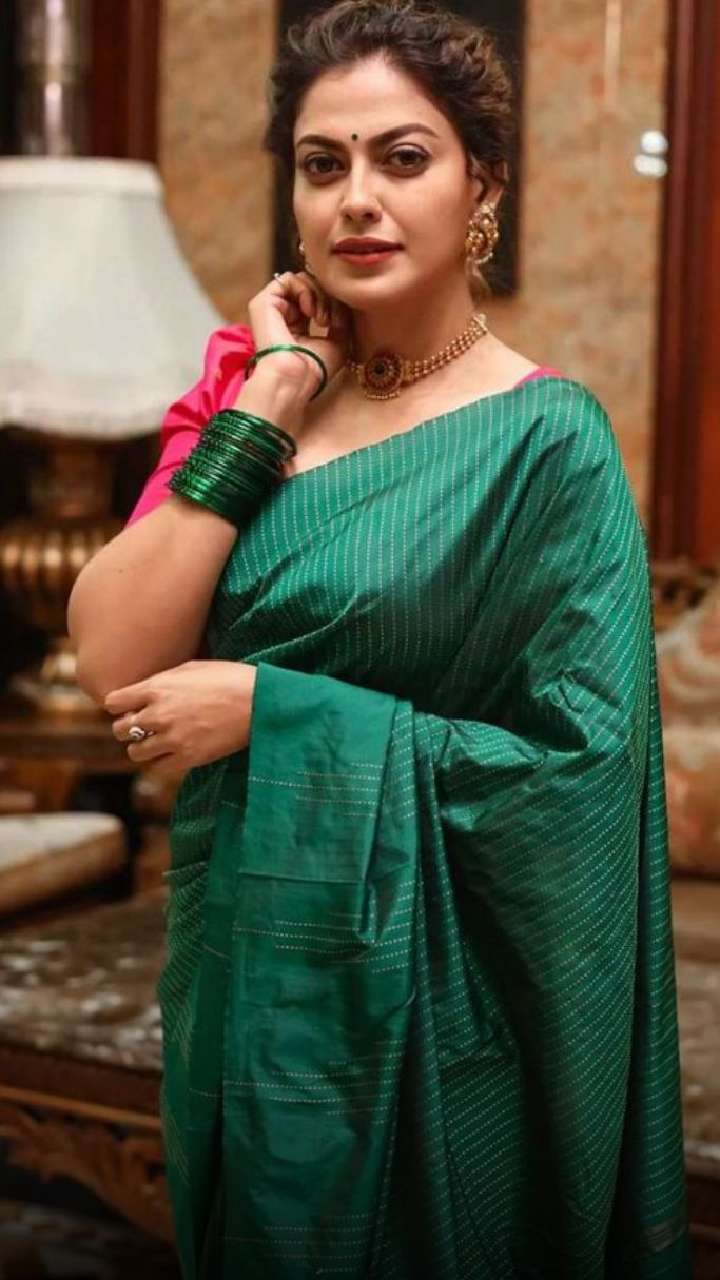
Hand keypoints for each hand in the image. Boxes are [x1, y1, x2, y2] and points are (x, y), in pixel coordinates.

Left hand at [104, 659, 256, 778]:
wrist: (259, 701)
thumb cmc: (229, 678)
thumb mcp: (191, 668)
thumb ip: (162, 681)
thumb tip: (145, 691)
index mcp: (157, 687)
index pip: (113, 702)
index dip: (120, 706)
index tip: (130, 707)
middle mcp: (159, 714)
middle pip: (120, 730)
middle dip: (128, 728)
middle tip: (143, 727)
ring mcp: (172, 738)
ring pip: (135, 753)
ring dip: (142, 747)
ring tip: (156, 742)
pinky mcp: (188, 758)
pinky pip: (156, 769)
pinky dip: (159, 763)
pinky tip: (169, 754)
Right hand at [246, 269, 352, 394]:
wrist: (295, 378)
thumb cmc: (314, 369)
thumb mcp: (338, 342)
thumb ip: (342, 318)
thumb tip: (342, 300)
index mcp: (296, 327)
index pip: (316, 299)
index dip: (331, 301)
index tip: (340, 319)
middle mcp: (282, 316)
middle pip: (310, 287)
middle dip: (326, 297)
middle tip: (329, 320)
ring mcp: (271, 309)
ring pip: (300, 280)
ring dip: (317, 294)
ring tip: (321, 318)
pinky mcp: (262, 302)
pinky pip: (287, 278)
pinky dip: (304, 289)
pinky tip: (309, 310)